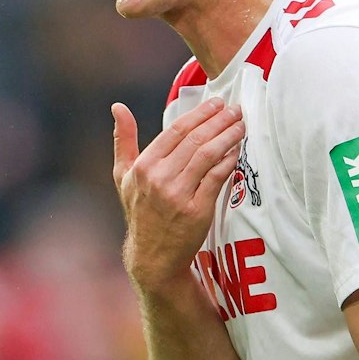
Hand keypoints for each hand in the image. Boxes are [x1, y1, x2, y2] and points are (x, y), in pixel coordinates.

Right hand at [111, 99, 244, 290]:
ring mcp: (178, 195)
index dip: (199, 114)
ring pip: (208, 155)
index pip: (176, 130)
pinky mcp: (197, 211)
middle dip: (218, 120)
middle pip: (195, 139)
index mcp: (143, 167)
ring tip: (241, 125)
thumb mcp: (123, 176)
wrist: (152, 256)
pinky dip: (229, 161)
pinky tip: (237, 150)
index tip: (216, 103)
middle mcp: (159, 179)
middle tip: (235, 109)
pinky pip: (217, 178)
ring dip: (228, 136)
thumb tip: (117, 107)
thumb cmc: (140, 212)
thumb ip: (123, 140)